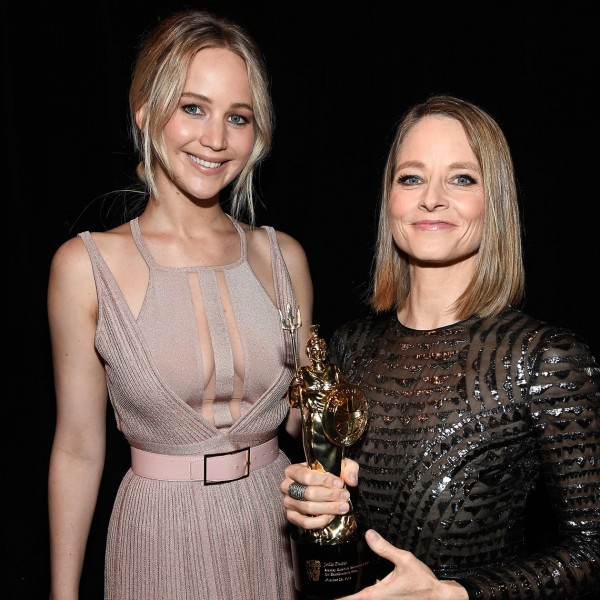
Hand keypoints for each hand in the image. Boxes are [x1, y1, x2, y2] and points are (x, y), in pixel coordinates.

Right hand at [280, 460, 358, 529]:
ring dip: (328, 509)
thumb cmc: (326, 474)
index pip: (307, 476)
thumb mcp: (338, 465)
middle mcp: (286, 486)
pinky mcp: (291, 517)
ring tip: (343, 507)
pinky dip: (319, 521)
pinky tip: (331, 517)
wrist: (318, 487)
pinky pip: (305, 522)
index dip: (325, 481)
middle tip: (345, 496)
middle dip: (330, 496)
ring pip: (308, 508)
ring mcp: (287, 502)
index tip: (340, 484)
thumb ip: (348, 469)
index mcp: (292, 470)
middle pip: (308, 493)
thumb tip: (350, 481)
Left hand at [338, 530, 467, 599]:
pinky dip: (364, 594)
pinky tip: (362, 583)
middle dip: (343, 594)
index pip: (352, 599)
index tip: (325, 595)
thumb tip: (369, 535)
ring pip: (365, 599)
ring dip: (354, 594)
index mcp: (378, 594)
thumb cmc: (423, 582)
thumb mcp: (404, 560)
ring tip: (342, 585)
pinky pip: (372, 598)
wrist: (439, 596)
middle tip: (329, 587)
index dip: (338, 598)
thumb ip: (385, 548)